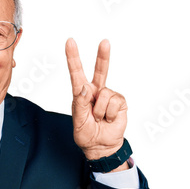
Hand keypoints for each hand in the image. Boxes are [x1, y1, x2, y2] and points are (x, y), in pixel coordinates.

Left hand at [65, 38, 127, 161]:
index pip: (76, 73)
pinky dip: (109, 114)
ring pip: (104, 94)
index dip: (73, 57)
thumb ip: (80, 104)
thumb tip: (86, 87)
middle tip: (104, 42)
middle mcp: (95, 91)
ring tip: (99, 119)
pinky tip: (108, 119)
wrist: (101, 146)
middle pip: (100, 70)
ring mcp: (108, 96)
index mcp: (81, 94)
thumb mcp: (78, 121)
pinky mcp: (120, 102)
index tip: (70, 42)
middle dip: (103, 56)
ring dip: (100, 111)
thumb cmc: (86, 134)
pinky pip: (114, 103)